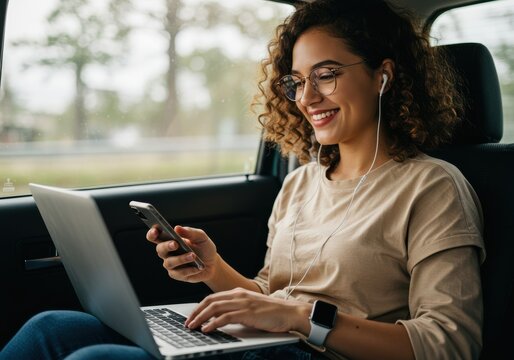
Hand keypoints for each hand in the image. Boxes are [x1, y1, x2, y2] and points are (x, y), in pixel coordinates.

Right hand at [147, 225, 217, 282]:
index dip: (152, 233)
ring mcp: (171, 264)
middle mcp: (168, 252)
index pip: (155, 236)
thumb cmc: (204, 247)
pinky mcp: (177, 275)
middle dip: (167, 246)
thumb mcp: (201, 237)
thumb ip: (190, 232)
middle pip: (160, 249)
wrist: (213, 263)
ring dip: (181, 259)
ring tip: (193, 255)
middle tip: (175, 244)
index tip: (155, 231)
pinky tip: (197, 267)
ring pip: (169, 263)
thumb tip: (177, 228)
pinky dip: (189, 270)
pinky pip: (179, 273)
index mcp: (170, 239)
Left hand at [185, 288, 309, 333]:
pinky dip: (213, 323)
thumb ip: (237, 309)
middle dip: (196, 312)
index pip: (213, 297)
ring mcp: (243, 303)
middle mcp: (238, 295)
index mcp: (238, 292)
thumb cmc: (272, 312)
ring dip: (200, 318)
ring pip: (214, 308)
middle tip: (187, 323)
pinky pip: (225, 317)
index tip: (192, 316)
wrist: (290, 312)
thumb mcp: (251, 307)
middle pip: (210, 301)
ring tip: (193, 327)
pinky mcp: (247, 313)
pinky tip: (207, 329)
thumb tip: (220, 319)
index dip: (200, 307)